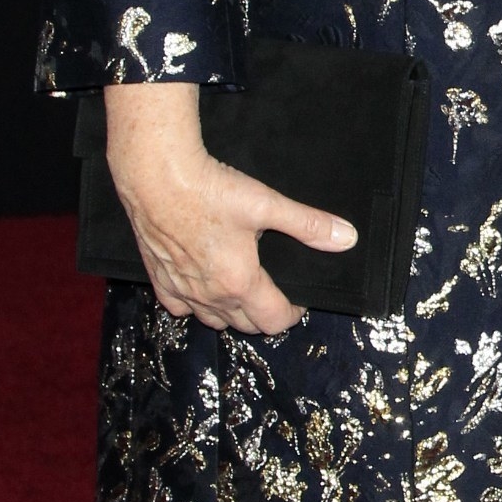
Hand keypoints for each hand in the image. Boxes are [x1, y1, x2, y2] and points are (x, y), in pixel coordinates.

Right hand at [102, 82, 355, 334]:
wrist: (155, 176)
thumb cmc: (209, 189)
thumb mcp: (266, 204)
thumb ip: (308, 224)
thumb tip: (345, 237)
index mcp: (240, 282)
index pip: (274, 321)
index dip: (293, 314)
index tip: (299, 300)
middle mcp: (210, 295)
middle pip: (245, 325)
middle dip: (265, 315)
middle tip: (275, 292)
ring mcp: (182, 289)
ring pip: (212, 320)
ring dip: (231, 314)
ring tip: (243, 290)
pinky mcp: (159, 277)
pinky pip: (178, 307)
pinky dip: (193, 305)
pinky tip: (201, 287)